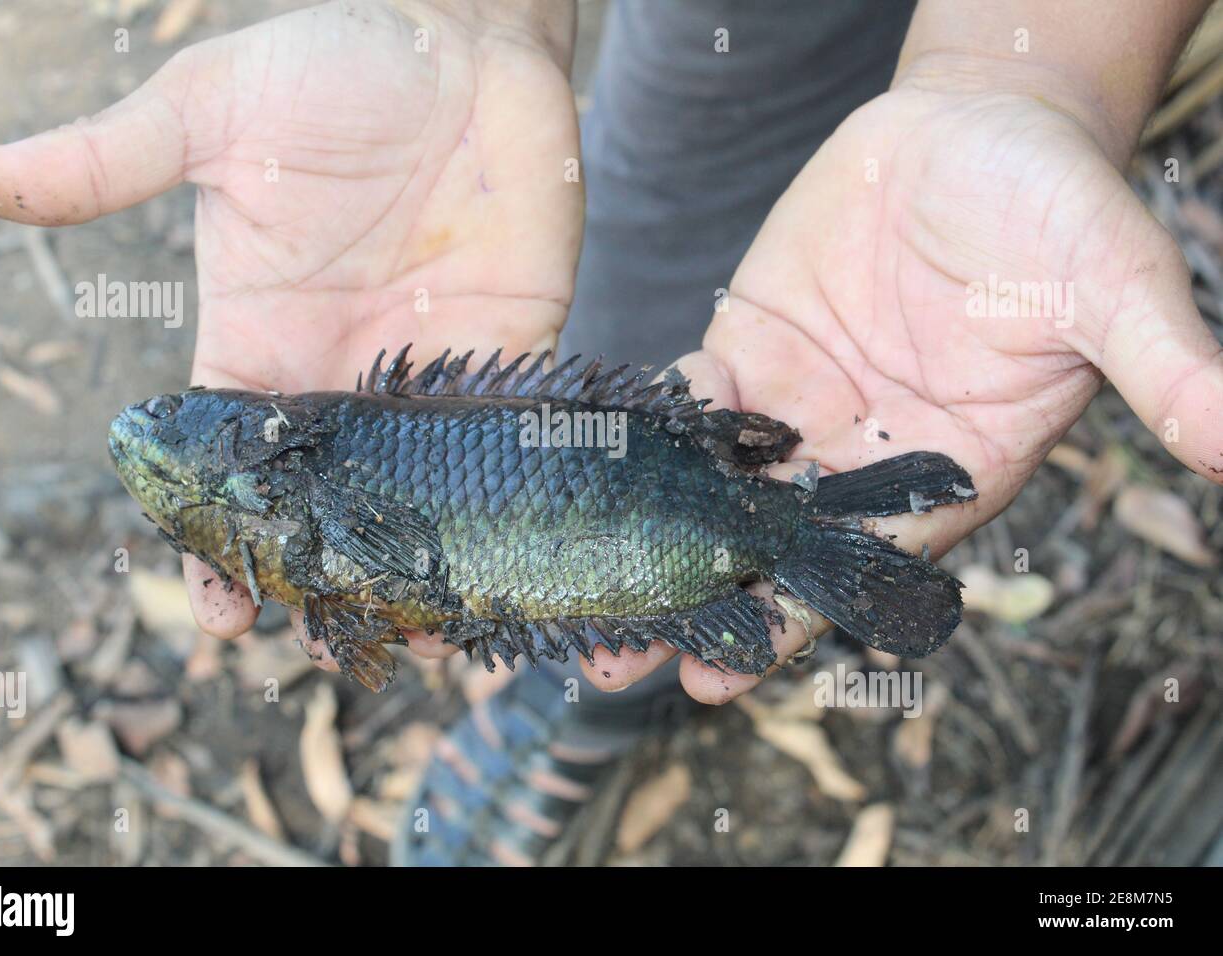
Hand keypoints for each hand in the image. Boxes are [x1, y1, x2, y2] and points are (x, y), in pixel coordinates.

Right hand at [0, 0, 582, 659]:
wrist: (460, 39)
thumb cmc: (332, 61)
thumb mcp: (209, 110)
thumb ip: (111, 158)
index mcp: (259, 336)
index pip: (226, 463)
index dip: (218, 538)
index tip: (220, 612)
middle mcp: (342, 371)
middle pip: (323, 502)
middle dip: (321, 575)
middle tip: (327, 647)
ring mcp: (428, 370)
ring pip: (417, 497)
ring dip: (415, 564)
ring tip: (419, 638)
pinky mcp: (511, 352)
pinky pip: (506, 448)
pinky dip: (503, 508)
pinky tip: (500, 570)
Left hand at [583, 56, 1222, 702]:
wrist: (984, 124)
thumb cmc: (1058, 205)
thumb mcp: (1113, 283)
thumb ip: (1162, 364)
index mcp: (947, 467)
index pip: (867, 560)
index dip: (801, 613)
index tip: (733, 663)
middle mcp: (862, 454)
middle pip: (774, 545)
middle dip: (704, 599)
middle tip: (623, 661)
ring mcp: (799, 404)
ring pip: (715, 491)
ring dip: (651, 538)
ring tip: (579, 595)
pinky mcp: (749, 346)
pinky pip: (687, 404)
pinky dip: (638, 441)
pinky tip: (579, 476)